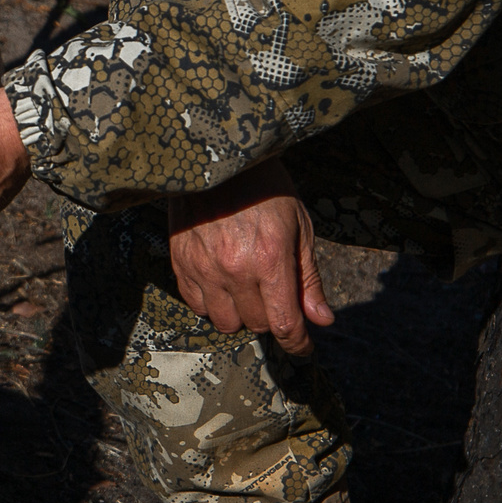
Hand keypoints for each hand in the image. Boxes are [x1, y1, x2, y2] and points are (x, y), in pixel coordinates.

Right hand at [166, 158, 334, 356]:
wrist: (216, 154)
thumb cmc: (265, 186)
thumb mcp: (298, 225)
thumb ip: (308, 277)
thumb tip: (322, 320)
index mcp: (270, 258)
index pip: (285, 323)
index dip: (297, 343)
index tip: (303, 348)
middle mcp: (235, 269)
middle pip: (256, 325)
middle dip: (271, 316)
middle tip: (274, 291)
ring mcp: (203, 268)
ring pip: (224, 322)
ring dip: (240, 313)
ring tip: (246, 286)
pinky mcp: (180, 263)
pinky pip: (197, 305)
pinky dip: (212, 301)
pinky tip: (221, 279)